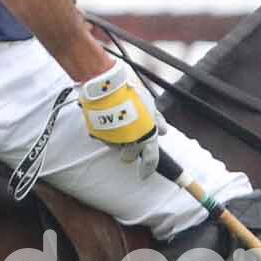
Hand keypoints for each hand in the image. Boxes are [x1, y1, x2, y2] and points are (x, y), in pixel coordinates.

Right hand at [79, 60, 164, 174]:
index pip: (150, 160)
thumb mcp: (149, 104)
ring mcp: (112, 139)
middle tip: (129, 139)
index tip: (144, 175)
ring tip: (117, 121)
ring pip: (115, 147)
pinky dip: (106, 132)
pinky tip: (108, 118)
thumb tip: (164, 130)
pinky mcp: (97, 135)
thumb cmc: (129, 91)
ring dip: (117, 140)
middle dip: (129, 152)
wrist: (106, 85)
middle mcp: (129, 141)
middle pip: (129, 157)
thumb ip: (157, 120)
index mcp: (146, 134)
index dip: (148, 169)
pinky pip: (103, 137)